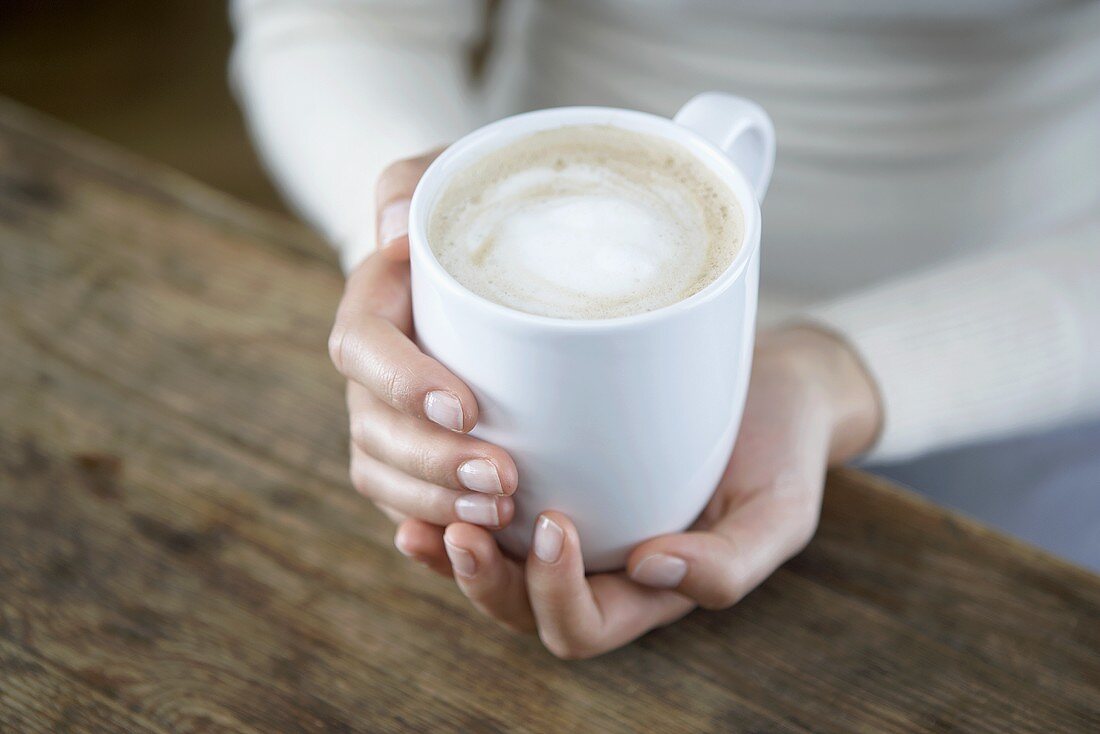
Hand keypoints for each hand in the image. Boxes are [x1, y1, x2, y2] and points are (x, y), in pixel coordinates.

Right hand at [329, 151, 519, 575]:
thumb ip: (416, 182)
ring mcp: (387, 418)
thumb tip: (397, 223)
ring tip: (504, 510)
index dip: (402, 382)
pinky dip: (439, 526)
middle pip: (373, 429)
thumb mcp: (448, 176)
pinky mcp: (417, 454)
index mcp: (374, 305)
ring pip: (385, 476)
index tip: (465, 403)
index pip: (362, 348)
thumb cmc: (470, 215)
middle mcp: (371, 371)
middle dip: (432, 463)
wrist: (475, 262)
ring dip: (437, 504)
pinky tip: (488, 538)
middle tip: (503, 478)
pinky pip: (408, 502)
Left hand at [398, 326, 880, 656]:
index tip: (560, 523)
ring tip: (424, 516)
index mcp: (647, 592)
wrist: (769, 386)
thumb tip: (652, 568)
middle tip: (460, 531)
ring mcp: (573, 527)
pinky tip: (425, 479)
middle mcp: (598, 570)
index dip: (559, 593)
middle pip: (520, 608)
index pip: (584, 625)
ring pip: (495, 566)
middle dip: (485, 583)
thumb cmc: (780, 450)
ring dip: (454, 552)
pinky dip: (451, 506)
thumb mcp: (780, 511)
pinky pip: (491, 511)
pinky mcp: (553, 478)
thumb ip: (730, 563)